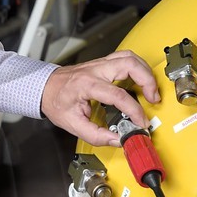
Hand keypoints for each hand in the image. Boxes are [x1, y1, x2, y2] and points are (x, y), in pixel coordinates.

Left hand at [40, 50, 159, 146]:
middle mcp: (95, 70)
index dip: (133, 110)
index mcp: (87, 84)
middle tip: (153, 98)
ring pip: (129, 57)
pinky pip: (125, 58)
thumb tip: (117, 140)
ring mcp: (99, 64)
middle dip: (147, 81)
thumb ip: (96, 135)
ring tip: (150, 89)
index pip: (117, 95)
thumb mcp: (72, 124)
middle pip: (129, 64)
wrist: (44, 87)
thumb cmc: (55, 101)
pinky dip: (138, 67)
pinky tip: (140, 80)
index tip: (140, 122)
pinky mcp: (102, 63)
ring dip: (145, 71)